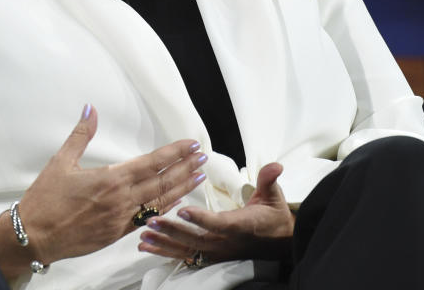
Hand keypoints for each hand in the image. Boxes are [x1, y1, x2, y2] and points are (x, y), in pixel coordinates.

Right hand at [0, 105, 207, 276]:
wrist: (34, 237)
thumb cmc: (45, 199)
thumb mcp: (61, 162)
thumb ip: (81, 134)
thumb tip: (89, 108)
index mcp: (110, 179)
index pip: (151, 162)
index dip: (174, 152)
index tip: (191, 144)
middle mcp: (121, 200)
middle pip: (162, 181)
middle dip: (185, 168)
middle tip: (202, 157)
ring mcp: (121, 220)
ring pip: (159, 201)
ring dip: (181, 188)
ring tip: (198, 177)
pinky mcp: (117, 234)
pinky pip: (148, 218)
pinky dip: (164, 208)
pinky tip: (175, 201)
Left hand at [137, 162, 295, 264]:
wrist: (279, 244)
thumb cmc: (273, 217)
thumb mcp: (274, 196)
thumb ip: (269, 180)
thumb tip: (276, 165)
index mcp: (240, 225)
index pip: (219, 223)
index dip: (201, 219)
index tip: (183, 210)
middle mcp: (226, 243)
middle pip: (196, 239)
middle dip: (172, 231)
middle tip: (151, 221)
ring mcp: (217, 253)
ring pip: (188, 250)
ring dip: (164, 243)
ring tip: (143, 236)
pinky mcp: (210, 258)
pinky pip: (185, 257)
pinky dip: (165, 252)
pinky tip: (146, 247)